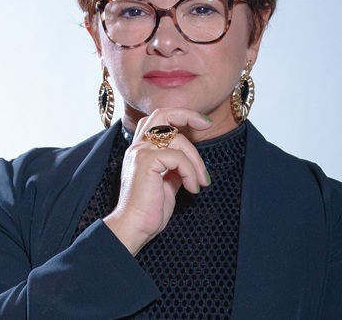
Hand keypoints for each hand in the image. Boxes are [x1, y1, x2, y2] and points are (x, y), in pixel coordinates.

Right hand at [104, 108, 211, 254]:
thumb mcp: (167, 183)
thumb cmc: (149, 209)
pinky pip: (177, 157)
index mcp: (141, 149)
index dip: (181, 116)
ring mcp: (140, 152)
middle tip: (207, 124)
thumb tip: (191, 162)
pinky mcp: (146, 161)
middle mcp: (138, 146)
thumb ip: (175, 167)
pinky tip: (192, 188)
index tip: (202, 124)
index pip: (159, 119)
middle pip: (162, 113)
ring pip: (177, 138)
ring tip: (201, 182)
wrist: (134, 227)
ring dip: (196, 160)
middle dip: (188, 115)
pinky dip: (190, 172)